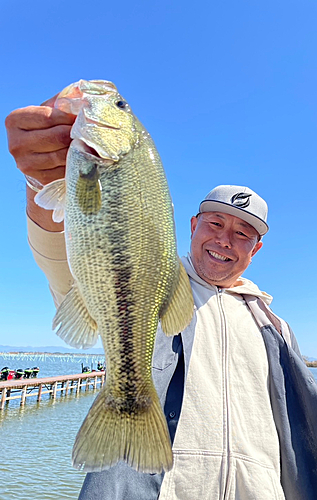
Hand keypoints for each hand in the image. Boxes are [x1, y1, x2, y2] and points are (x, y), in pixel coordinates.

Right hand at [5, 94, 75, 230]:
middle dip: (76, 133)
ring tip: (88, 144)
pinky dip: (76, 165)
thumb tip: (82, 92)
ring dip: (79, 150)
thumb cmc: (48, 129)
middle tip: (89, 132)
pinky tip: (83, 159)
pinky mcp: (39, 179)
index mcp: (15, 121)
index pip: (48, 116)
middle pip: (57, 137)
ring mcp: (26, 164)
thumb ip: (63, 100)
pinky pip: (64, 171)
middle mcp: (16, 144)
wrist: (40, 159)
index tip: (82, 116)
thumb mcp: (50, 110)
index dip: (68, 116)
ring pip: (62, 155)